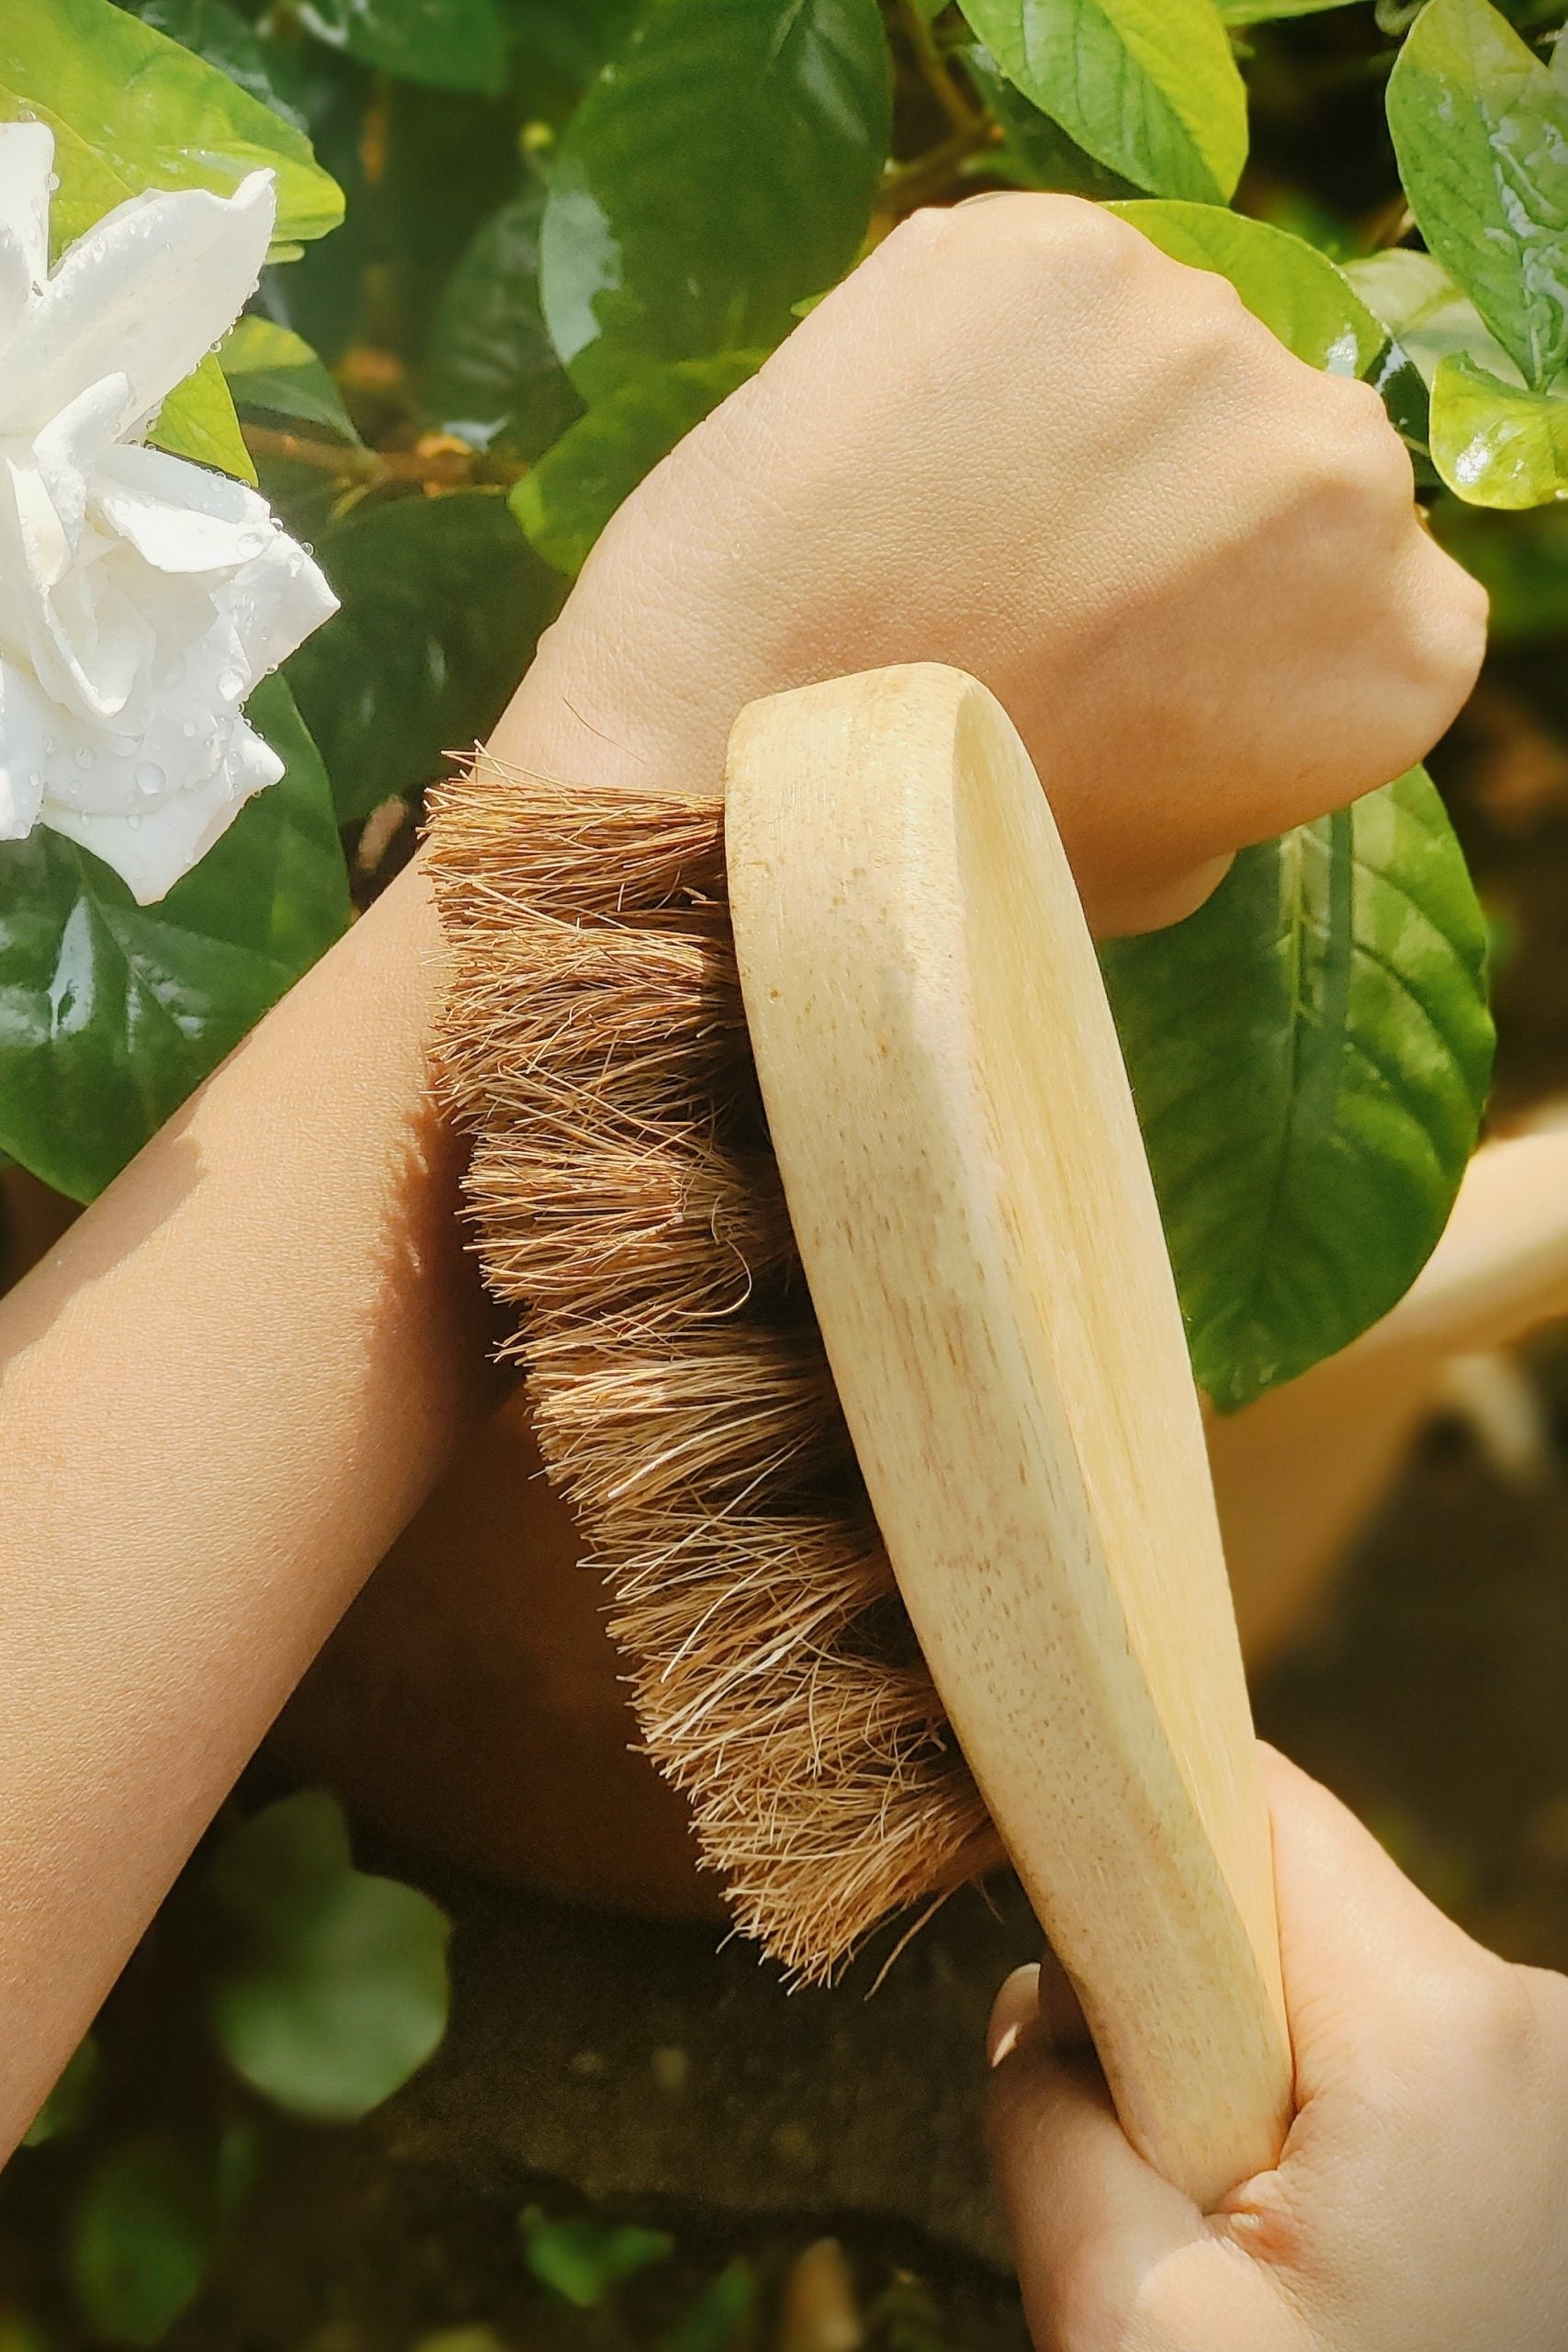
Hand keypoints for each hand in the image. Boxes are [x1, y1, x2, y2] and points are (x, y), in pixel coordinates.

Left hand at [504, 193, 1486, 931]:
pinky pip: (1039, 291)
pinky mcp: (1051, 252)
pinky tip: (896, 458)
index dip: (1254, 615)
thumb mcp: (1165, 864)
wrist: (737, 774)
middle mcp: (1344, 470)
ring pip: (1164, 357)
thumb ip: (1248, 735)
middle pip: (1287, 453)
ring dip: (1079, 418)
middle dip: (1184, 504)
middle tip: (1043, 589)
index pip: (1383, 584)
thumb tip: (1220, 652)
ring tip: (946, 531)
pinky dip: (973, 355)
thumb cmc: (943, 855)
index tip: (1160, 647)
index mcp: (1406, 643)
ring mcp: (1198, 340)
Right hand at [988, 1747, 1567, 2350]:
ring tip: (1269, 2269)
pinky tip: (1339, 2282)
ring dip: (1266, 2094)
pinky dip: (1343, 2145)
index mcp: (1450, 2035)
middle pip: (1300, 1921)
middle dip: (1193, 2016)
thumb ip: (1045, 2127)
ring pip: (1354, 2008)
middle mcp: (1545, 2029)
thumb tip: (1036, 2006)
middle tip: (1171, 2185)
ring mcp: (1566, 2093)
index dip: (1130, 1838)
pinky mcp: (1558, 2146)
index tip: (1050, 1919)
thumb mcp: (1132, 2337)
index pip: (1254, 1816)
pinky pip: (1415, 2080)